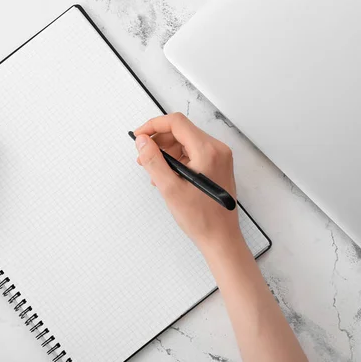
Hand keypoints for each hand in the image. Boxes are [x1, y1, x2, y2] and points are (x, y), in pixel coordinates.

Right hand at [134, 112, 240, 252]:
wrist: (221, 238)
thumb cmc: (201, 218)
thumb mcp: (170, 188)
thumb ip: (153, 161)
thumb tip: (142, 141)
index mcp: (208, 151)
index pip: (176, 123)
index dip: (154, 126)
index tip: (139, 136)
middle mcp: (217, 149)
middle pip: (181, 131)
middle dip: (158, 141)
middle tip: (142, 157)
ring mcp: (219, 157)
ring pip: (185, 142)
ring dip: (166, 151)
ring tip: (153, 171)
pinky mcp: (217, 165)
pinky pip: (192, 153)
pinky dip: (176, 160)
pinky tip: (166, 176)